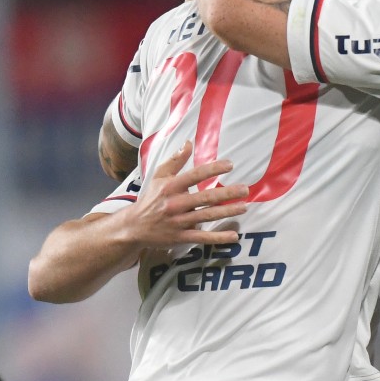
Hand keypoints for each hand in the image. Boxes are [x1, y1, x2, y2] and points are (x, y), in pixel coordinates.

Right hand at [121, 141, 249, 249]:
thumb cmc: (151, 198)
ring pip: (206, 216)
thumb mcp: (159, 176)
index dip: (212, 169)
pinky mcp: (181, 237)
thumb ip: (176, 160)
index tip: (230, 165)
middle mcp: (175, 203)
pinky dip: (218, 237)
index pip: (195, 175)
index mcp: (171, 186)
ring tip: (243, 207)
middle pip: (205, 197)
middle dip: (226, 193)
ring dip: (227, 212)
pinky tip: (234, 236)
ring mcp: (179, 222)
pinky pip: (202, 238)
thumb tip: (189, 143)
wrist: (134, 226)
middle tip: (245, 189)